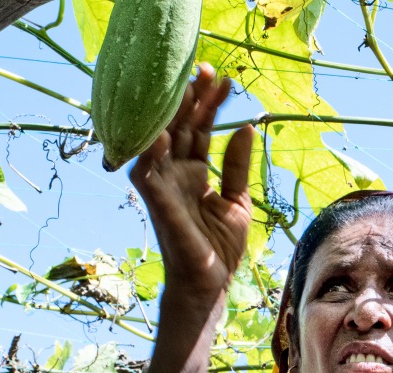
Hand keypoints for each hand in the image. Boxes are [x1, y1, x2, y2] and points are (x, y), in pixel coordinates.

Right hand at [127, 63, 256, 303]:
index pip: (198, 128)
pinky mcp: (156, 204)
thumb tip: (246, 127)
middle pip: (180, 127)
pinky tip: (161, 133)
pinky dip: (151, 153)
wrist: (211, 283)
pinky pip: (147, 174)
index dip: (208, 104)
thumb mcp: (237, 200)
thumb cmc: (219, 246)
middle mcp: (174, 174)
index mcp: (193, 171)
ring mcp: (163, 186)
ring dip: (172, 115)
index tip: (222, 79)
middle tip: (205, 70)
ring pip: (162, 141)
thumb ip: (236, 165)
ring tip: (187, 87)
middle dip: (192, 98)